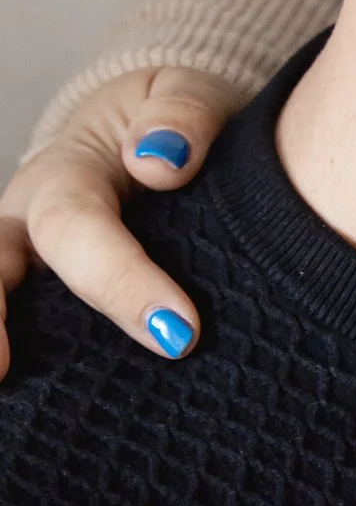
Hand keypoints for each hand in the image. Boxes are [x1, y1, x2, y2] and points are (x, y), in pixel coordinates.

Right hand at [0, 66, 239, 379]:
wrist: (161, 139)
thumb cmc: (178, 126)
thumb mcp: (188, 97)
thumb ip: (182, 117)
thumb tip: (159, 161)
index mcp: (68, 174)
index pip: (76, 226)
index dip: (120, 280)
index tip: (180, 334)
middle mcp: (26, 224)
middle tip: (7, 369)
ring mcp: (23, 270)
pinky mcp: (37, 309)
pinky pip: (20, 336)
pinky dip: (19, 364)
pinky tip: (25, 408)